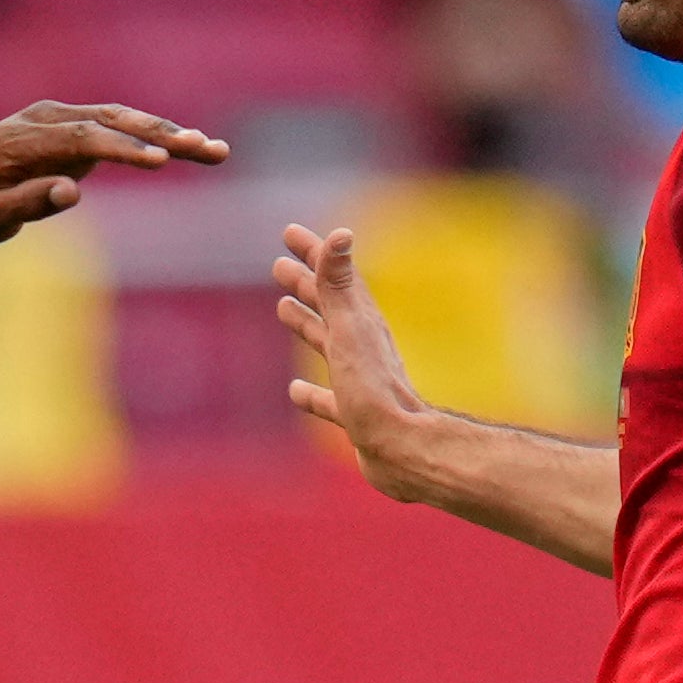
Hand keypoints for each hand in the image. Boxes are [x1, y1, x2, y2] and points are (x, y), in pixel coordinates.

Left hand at [0, 100, 223, 244]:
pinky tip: (193, 148)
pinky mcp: (74, 123)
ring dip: (169, 133)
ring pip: (123, 119)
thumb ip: (25, 204)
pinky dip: (155, 136)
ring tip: (217, 151)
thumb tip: (71, 192)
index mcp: (22, 141)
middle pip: (112, 120)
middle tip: (208, 149)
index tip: (159, 161)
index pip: (80, 138)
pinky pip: (119, 126)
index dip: (121, 148)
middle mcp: (45, 119)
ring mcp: (61, 116)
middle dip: (162, 135)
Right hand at [274, 224, 440, 494]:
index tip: (290, 233)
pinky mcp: (354, 414)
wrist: (402, 449)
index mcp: (361, 323)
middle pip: (329, 306)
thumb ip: (338, 285)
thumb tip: (340, 234)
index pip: (334, 277)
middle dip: (305, 283)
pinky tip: (297, 391)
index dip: (313, 253)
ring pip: (327, 344)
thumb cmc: (374, 390)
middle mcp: (361, 346)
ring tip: (284, 310)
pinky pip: (327, 396)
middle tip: (279, 265)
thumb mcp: (350, 331)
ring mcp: (358, 380)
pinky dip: (311, 390)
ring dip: (306, 325)